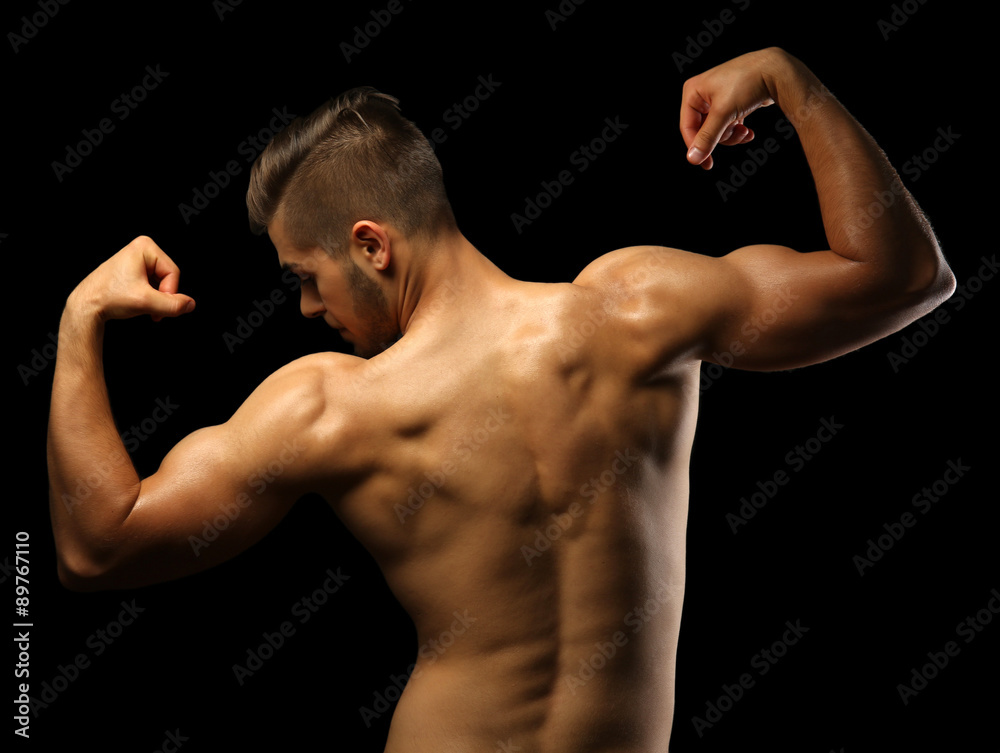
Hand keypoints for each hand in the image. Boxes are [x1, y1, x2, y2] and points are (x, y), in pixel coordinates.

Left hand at [68, 236, 195, 321]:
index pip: (173, 273)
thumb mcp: (146, 302)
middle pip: (168, 277)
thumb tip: (191, 304)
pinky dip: (149, 297)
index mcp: (144, 247)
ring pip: (161, 283)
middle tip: (150, 310)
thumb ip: (173, 305)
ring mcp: (136, 259)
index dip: (168, 293)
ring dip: (155, 299)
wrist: (86, 306)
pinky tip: (136, 303)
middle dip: (161, 296)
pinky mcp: (132, 270)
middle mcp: (140, 249)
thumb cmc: (109, 298)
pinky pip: (152, 284)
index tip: (155, 307)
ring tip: (140, 306)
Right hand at [680, 48, 784, 170]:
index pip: (687, 126)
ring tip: (745, 131)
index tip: (706, 164)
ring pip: (717, 130)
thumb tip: (693, 159)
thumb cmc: (748, 82)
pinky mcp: (732, 103)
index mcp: (693, 91)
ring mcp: (718, 98)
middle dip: (721, 137)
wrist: (777, 70)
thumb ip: (707, 137)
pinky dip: (738, 130)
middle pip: (703, 130)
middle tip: (736, 136)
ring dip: (732, 135)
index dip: (696, 146)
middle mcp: (703, 94)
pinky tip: (749, 131)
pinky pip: (729, 125)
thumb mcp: (724, 113)